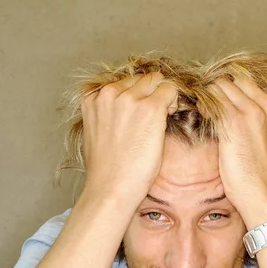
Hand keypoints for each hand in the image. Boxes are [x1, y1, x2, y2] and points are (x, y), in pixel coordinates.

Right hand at [80, 73, 177, 202]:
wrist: (110, 188)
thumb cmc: (106, 170)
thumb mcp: (97, 133)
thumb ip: (108, 114)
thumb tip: (128, 110)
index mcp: (92, 98)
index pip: (123, 83)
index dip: (136, 96)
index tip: (140, 114)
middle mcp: (109, 93)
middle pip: (140, 79)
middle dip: (151, 93)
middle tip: (155, 117)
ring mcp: (129, 99)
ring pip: (157, 80)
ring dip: (163, 96)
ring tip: (161, 120)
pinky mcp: (150, 108)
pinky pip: (171, 89)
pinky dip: (174, 101)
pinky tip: (169, 118)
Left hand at [210, 76, 266, 229]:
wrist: (263, 194)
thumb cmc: (264, 174)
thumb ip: (261, 121)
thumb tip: (241, 113)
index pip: (247, 82)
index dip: (230, 90)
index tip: (220, 101)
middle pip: (233, 80)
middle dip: (218, 90)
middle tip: (207, 103)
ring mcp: (251, 111)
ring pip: (220, 86)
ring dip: (209, 96)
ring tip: (203, 110)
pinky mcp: (234, 122)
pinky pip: (212, 102)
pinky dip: (203, 105)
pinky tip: (201, 115)